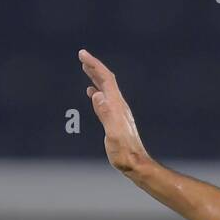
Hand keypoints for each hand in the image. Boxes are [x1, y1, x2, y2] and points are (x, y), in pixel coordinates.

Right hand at [79, 49, 148, 175]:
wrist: (136, 165)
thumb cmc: (124, 154)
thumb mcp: (114, 134)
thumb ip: (106, 114)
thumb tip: (96, 94)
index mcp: (117, 106)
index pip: (105, 79)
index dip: (94, 65)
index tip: (82, 55)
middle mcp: (119, 106)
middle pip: (107, 80)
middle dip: (95, 66)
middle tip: (82, 56)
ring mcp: (118, 113)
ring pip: (106, 89)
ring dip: (96, 77)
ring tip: (86, 68)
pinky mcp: (116, 121)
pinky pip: (106, 101)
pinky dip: (98, 92)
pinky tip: (92, 93)